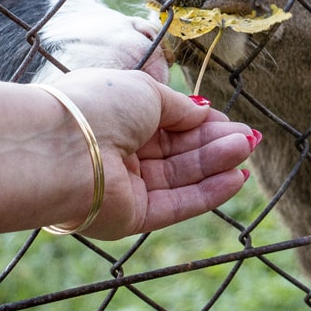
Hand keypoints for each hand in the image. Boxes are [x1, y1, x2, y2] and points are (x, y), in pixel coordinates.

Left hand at [45, 69, 256, 238]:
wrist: (60, 150)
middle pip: (178, 152)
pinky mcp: (132, 217)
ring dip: (217, 164)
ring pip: (181, 177)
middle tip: (250, 137)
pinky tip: (235, 179)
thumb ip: (180, 107)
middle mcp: (121, 153)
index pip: (168, 124)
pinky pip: (177, 205)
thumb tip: (204, 112)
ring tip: (248, 150)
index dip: (201, 124)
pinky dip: (208, 193)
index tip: (231, 121)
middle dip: (215, 143)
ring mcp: (126, 187)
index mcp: (118, 118)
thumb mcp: (146, 93)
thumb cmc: (98, 107)